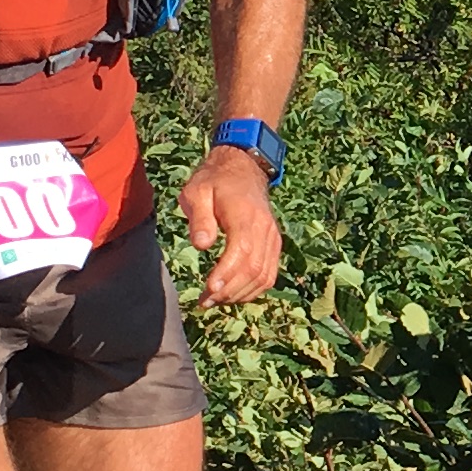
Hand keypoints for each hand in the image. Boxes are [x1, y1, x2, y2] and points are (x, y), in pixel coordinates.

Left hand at [182, 145, 283, 305]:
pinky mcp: (274, 245)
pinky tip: (233, 295)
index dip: (226, 275)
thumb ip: (199, 218)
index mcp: (246, 215)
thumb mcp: (197, 191)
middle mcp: (265, 229)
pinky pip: (269, 274)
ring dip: (240, 294)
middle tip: (204, 301)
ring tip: (215, 301)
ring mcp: (272, 238)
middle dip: (229, 291)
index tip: (207, 290)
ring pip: (264, 276)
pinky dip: (253, 290)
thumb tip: (202, 245)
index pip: (242, 252)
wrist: (243, 169)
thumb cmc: (214, 182)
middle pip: (254, 269)